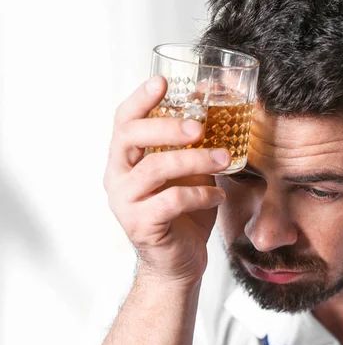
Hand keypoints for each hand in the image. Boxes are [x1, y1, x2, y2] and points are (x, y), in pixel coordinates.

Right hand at [104, 76, 230, 284]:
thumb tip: (212, 106)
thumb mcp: (190, 173)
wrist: (179, 262)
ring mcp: (125, 202)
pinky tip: (219, 195)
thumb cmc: (184, 212)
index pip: (123, 121)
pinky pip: (173, 200)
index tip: (162, 81)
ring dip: (195, 160)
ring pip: (156, 168)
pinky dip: (202, 194)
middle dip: (167, 125)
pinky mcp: (141, 225)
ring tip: (223, 158)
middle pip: (130, 136)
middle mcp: (117, 177)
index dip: (140, 99)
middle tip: (199, 126)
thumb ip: (192, 146)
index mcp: (125, 160)